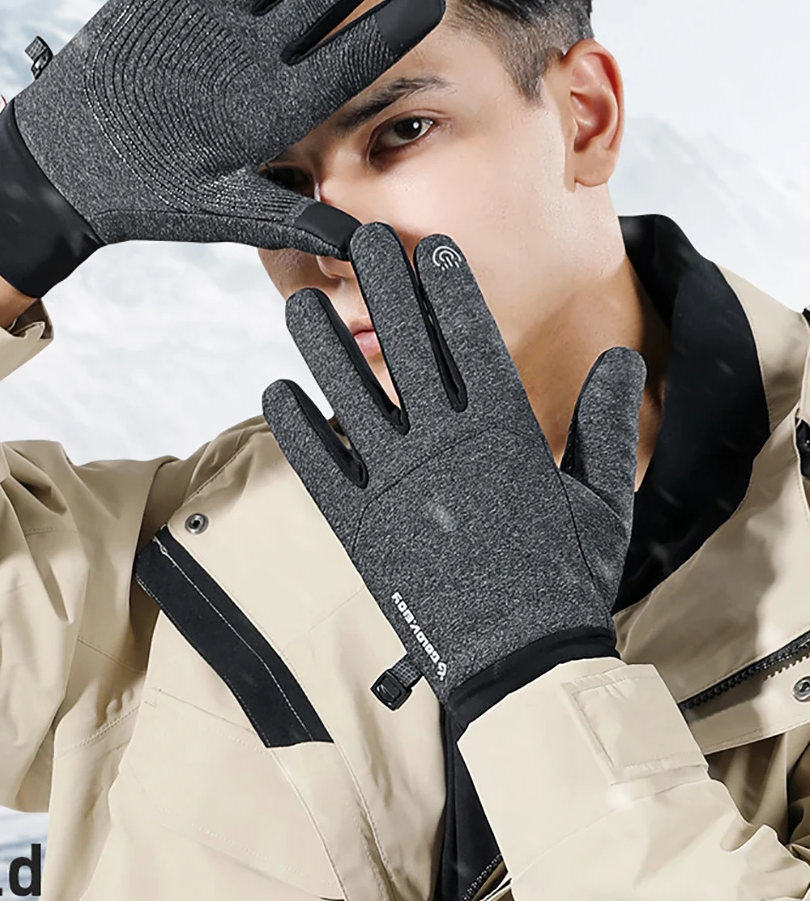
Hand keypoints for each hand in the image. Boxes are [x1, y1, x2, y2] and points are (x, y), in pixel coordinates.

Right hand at [0, 0, 444, 297]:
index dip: (388, 31)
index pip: (347, 59)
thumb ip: (295, 219)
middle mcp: (255, 50)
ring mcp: (213, 14)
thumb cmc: (152, 199)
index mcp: (279, 101)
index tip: (435, 4)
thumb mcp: (226, 211)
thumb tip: (367, 251)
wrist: (70, 170)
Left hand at [262, 223, 644, 723]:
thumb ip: (605, 421)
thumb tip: (623, 357)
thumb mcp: (602, 498)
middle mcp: (448, 449)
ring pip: (351, 398)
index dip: (447, 290)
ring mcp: (399, 488)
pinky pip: (320, 468)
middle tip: (356, 238)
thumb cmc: (567, 580)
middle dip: (382, 290)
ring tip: (298, 303)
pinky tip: (276, 391)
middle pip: (408, 350)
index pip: (472, 341)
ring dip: (322, 349)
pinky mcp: (363, 530)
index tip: (428, 248)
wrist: (521, 661)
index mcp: (506, 434)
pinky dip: (297, 429)